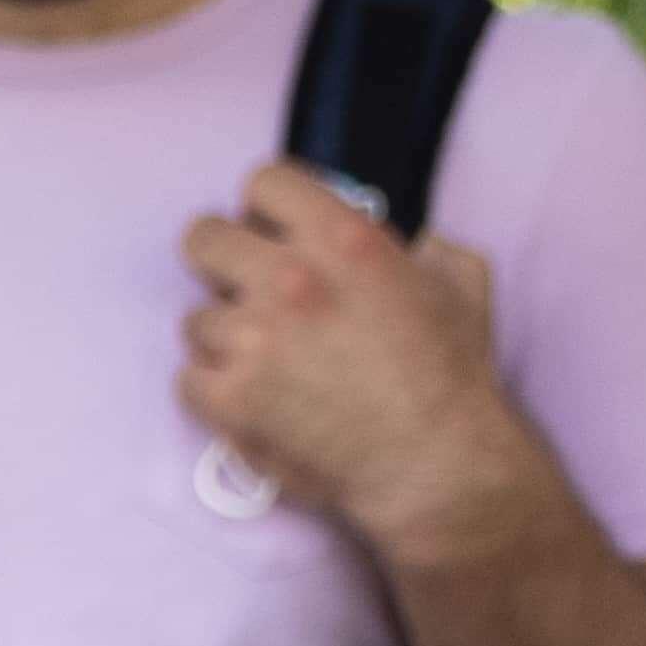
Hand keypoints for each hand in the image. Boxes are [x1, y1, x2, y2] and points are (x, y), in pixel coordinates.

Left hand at [179, 164, 533, 559]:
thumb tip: (402, 240)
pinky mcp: (229, 399)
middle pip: (204, 239)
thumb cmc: (451, 375)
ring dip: (224, 335)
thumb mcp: (458, 281)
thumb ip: (419, 245)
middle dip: (220, 260)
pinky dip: (212, 387)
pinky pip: (188, 376)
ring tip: (266, 361)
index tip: (269, 230)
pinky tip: (250, 397)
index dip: (263, 208)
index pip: (262, 183)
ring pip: (196, 317)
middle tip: (243, 287)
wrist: (432, 462)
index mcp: (342, 237)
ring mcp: (252, 339)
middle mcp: (288, 279)